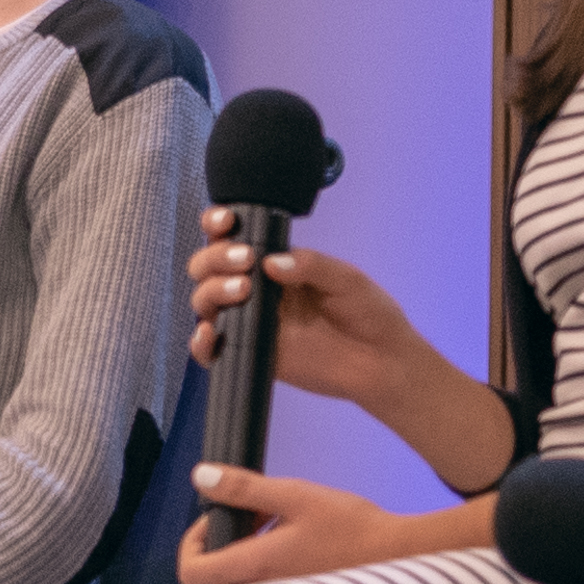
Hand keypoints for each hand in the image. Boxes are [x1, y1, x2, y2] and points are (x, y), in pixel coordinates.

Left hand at [175, 464, 416, 583]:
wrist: (401, 557)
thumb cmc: (353, 528)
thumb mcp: (296, 495)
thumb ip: (245, 488)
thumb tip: (203, 477)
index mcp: (256, 566)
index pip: (191, 571)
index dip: (191, 540)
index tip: (216, 515)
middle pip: (216, 571)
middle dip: (228, 535)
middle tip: (257, 510)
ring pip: (244, 574)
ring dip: (252, 543)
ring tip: (283, 519)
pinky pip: (269, 580)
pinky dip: (272, 556)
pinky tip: (301, 535)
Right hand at [189, 234, 434, 408]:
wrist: (383, 362)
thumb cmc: (369, 314)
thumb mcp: (346, 278)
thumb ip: (310, 265)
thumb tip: (270, 262)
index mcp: (276, 263)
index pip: (233, 238)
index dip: (218, 225)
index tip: (226, 222)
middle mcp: (256, 290)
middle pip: (209, 267)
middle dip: (214, 257)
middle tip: (244, 261)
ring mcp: (250, 323)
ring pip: (205, 301)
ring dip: (212, 290)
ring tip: (242, 291)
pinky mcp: (250, 356)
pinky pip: (210, 352)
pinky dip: (200, 343)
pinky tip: (211, 333)